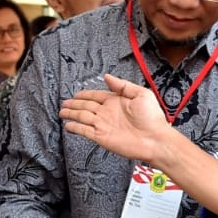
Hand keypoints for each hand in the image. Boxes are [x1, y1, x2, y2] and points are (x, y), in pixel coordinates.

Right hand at [59, 74, 174, 164]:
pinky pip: (85, 131)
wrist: (155, 140)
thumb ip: (122, 85)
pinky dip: (76, 127)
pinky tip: (68, 125)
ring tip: (62, 112)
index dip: (85, 94)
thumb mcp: (141, 94)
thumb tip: (107, 77)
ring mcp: (104, 125)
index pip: (96, 96)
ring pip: (83, 117)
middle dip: (75, 104)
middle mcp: (108, 113)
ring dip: (72, 114)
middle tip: (65, 103)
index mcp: (116, 102)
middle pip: (86, 106)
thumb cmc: (153, 118)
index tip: (77, 94)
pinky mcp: (101, 137)